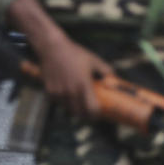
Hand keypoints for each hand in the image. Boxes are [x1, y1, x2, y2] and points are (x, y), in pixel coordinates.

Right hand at [7, 0, 112, 118]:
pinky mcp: (50, 91)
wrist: (53, 48)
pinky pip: (59, 103)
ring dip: (75, 109)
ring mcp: (59, 93)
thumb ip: (106, 70)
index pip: (91, 109)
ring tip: (80, 104)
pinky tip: (68, 96)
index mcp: (83, 85)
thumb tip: (114, 78)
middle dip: (85, 115)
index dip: (96, 114)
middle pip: (79, 113)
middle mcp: (70, 92)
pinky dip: (64, 103)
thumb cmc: (74, 53)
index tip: (98, 113)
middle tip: (90, 112)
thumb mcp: (93, 60)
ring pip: (68, 109)